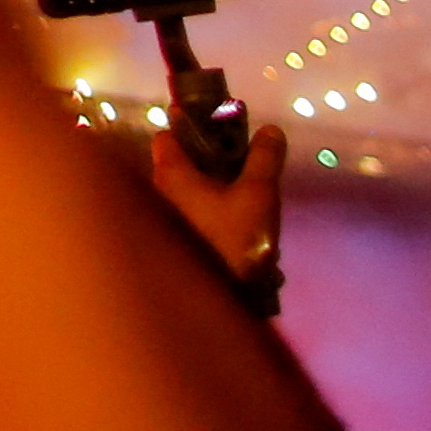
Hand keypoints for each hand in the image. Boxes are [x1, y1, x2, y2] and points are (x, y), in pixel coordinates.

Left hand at [149, 123, 286, 295]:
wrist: (220, 303)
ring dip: (220, 195)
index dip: (190, 127)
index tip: (222, 128)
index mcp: (170, 174)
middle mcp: (159, 195)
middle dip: (214, 164)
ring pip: (193, 195)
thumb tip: (271, 130)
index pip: (167, 135)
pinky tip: (247, 234)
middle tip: (247, 168)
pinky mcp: (178, 245)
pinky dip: (217, 219)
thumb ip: (265, 158)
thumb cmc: (233, 239)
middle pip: (183, 165)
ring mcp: (166, 223)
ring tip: (254, 206)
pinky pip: (197, 220)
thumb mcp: (258, 193)